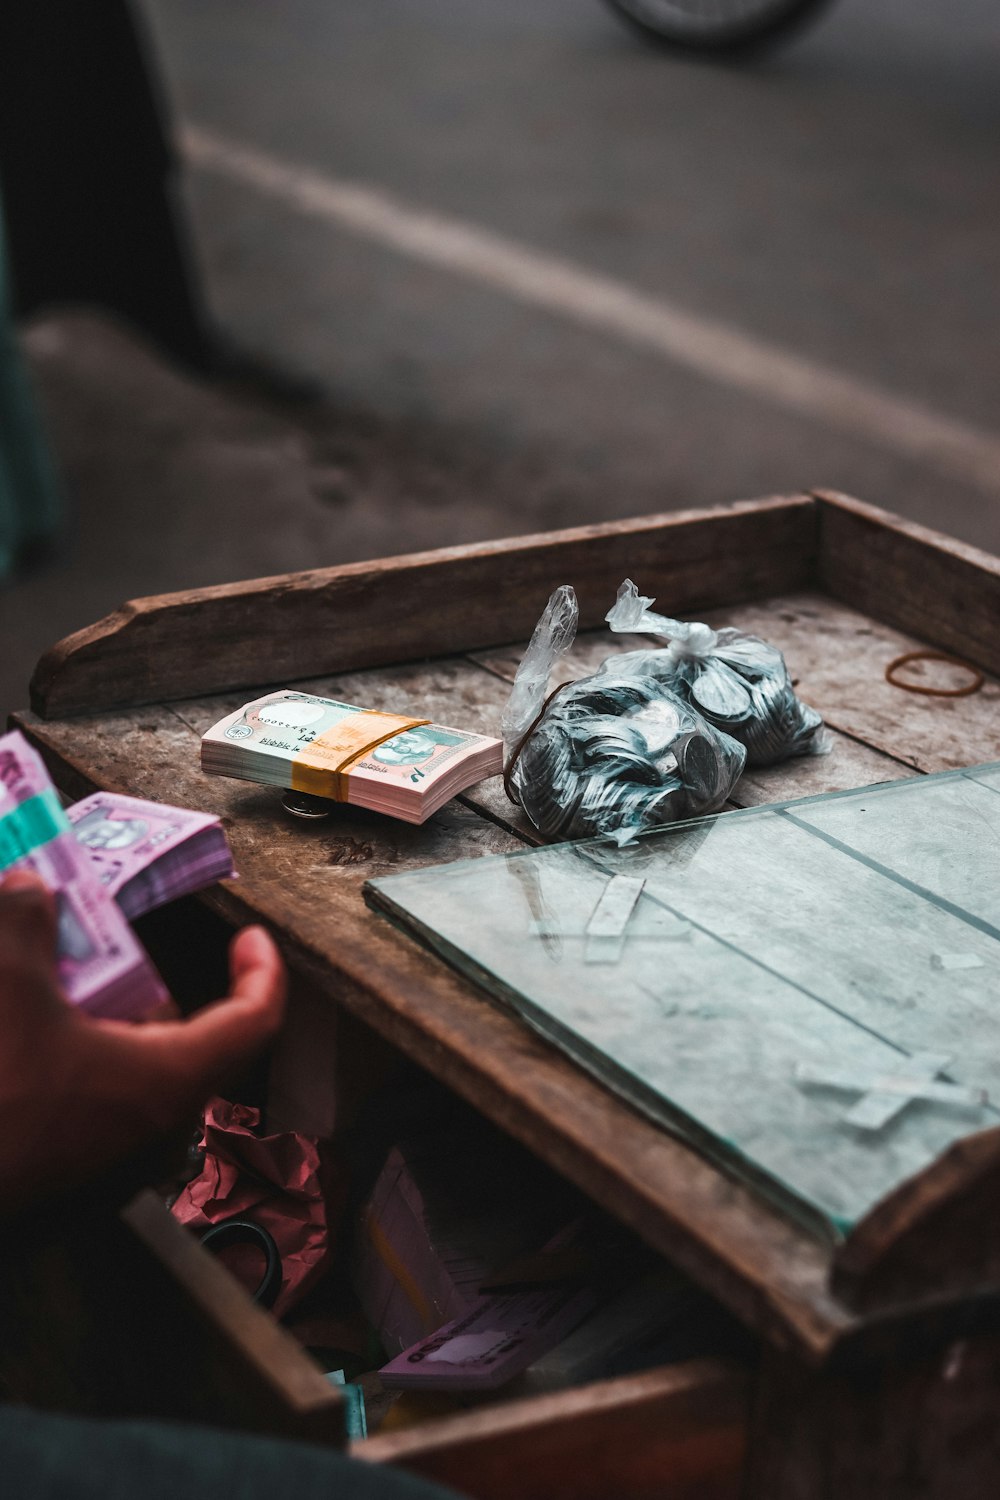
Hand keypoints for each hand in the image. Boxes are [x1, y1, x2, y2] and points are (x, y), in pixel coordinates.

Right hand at [0, 870, 285, 1214]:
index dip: (261, 971)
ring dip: (96, 1025)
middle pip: (176, 1039)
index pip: (253, 1022)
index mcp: (169, 1080)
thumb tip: (30, 889)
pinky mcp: (69, 1181)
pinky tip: (22, 1040)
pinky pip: (90, 1106)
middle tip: (95, 953)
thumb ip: (25, 922)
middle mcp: (155, 1128)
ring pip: (127, 1072)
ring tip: (45, 992)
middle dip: (138, 987)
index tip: (249, 937)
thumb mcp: (5, 985)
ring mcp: (113, 1164)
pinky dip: (68, 1065)